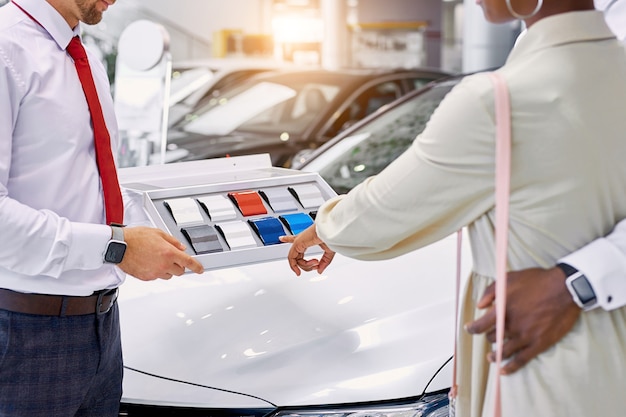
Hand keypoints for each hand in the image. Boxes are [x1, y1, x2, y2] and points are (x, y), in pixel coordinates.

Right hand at [118, 226, 203, 279]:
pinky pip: (157, 277)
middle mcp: (163, 264)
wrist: (119, 246)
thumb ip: (173, 241)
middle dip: (179, 265)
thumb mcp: (158, 233)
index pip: (189, 262)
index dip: (197, 267)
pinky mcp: (147, 277)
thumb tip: (182, 247)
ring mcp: (155, 273)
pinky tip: (150, 262)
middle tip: (172, 258)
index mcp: (169, 252)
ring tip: (158, 259)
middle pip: (180, 271)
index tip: (200, 269)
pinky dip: (157, 272)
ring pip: (169, 275)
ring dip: (168, 269)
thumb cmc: (135, 237)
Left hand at [279, 224, 335, 275]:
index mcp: (308, 239)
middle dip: (306, 265)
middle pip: (296, 256)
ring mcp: (299, 241)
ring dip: (306, 266)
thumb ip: (324, 262)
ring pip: (295, 260)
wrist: (331, 230)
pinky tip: (299, 270)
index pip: (295, 238)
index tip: (281, 238)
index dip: (288, 239)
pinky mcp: (297, 243)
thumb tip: (319, 270)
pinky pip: (292, 259)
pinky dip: (295, 266)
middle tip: (316, 266)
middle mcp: (302, 240)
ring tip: (316, 263)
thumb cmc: (331, 236)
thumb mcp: (328, 252)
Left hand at [464, 267, 580, 373]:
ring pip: (504, 350)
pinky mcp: (539, 343)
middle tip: (491, 334)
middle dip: (490, 336)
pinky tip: (503, 370)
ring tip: (491, 357)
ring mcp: (525, 336)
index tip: (468, 329)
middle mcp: (511, 325)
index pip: (480, 325)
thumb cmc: (537, 281)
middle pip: (493, 337)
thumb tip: (480, 305)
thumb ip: (490, 292)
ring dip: (495, 355)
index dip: (472, 328)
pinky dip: (510, 367)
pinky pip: (521, 360)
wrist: (565, 289)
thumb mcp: (509, 279)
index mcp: (502, 310)